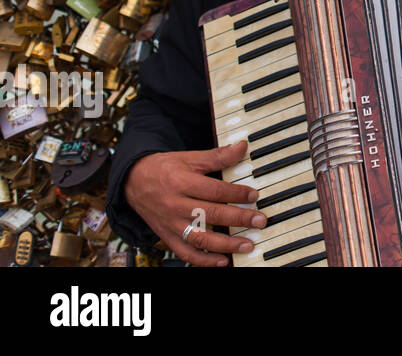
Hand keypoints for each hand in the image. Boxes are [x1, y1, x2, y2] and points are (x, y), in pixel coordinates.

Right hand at [124, 140, 265, 266]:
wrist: (133, 182)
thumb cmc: (164, 169)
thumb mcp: (189, 158)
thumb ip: (217, 156)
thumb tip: (242, 147)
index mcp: (181, 183)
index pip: (214, 191)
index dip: (236, 193)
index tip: (254, 196)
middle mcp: (175, 206)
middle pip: (210, 215)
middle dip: (238, 219)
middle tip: (260, 221)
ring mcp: (171, 224)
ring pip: (199, 238)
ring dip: (225, 245)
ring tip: (247, 245)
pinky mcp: (167, 237)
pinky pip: (185, 253)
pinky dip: (204, 261)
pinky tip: (223, 261)